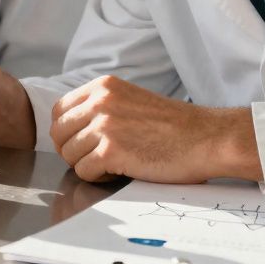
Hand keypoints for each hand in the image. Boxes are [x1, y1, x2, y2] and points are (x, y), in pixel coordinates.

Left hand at [49, 75, 261, 183]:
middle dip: (72, 150)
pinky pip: (83, 171)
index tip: (81, 142)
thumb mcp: (130, 100)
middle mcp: (100, 101)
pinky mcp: (111, 150)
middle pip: (58, 133)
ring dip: (87, 164)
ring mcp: (104, 125)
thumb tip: (69, 127)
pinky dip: (97, 178)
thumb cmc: (173, 126)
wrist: (206, 138)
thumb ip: (101, 107)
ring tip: (113, 164)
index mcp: (103, 86)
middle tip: (94, 158)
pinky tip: (119, 172)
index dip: (66, 131)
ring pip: (69, 155)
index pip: (59, 110)